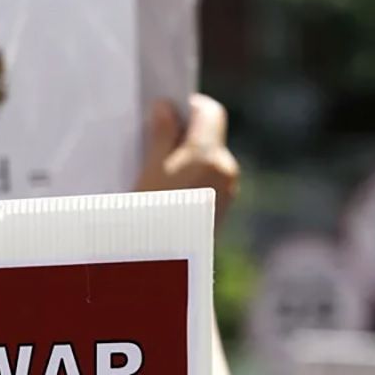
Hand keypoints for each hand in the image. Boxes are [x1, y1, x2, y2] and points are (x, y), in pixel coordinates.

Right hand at [135, 94, 238, 225]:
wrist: (161, 267)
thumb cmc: (150, 217)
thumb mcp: (148, 172)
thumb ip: (161, 135)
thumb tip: (165, 107)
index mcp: (210, 156)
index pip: (209, 111)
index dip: (187, 106)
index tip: (162, 111)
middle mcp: (226, 170)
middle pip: (207, 136)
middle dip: (181, 135)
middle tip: (150, 143)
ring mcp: (226, 192)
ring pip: (206, 160)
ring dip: (183, 159)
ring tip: (153, 173)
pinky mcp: (220, 210)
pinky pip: (206, 182)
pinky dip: (188, 179)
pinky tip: (164, 193)